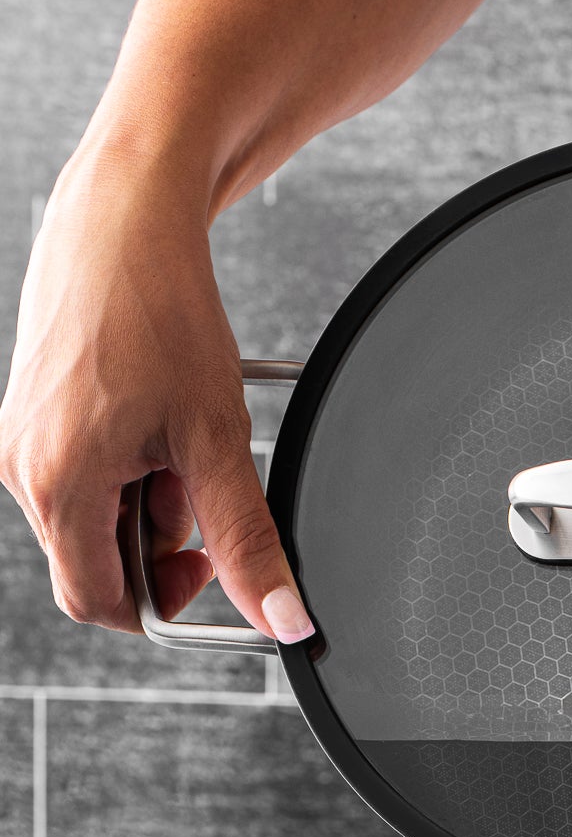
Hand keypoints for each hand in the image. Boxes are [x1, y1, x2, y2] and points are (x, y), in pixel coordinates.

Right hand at [0, 138, 313, 641]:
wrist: (125, 218)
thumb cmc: (159, 309)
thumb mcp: (218, 439)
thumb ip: (246, 541)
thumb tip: (281, 617)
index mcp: (57, 484)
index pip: (98, 601)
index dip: (162, 599)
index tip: (208, 568)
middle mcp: (22, 468)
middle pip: (95, 560)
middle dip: (159, 541)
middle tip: (200, 484)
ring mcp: (20, 439)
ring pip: (93, 517)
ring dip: (149, 501)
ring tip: (180, 439)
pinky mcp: (30, 415)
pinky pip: (82, 475)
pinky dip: (129, 467)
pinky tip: (156, 419)